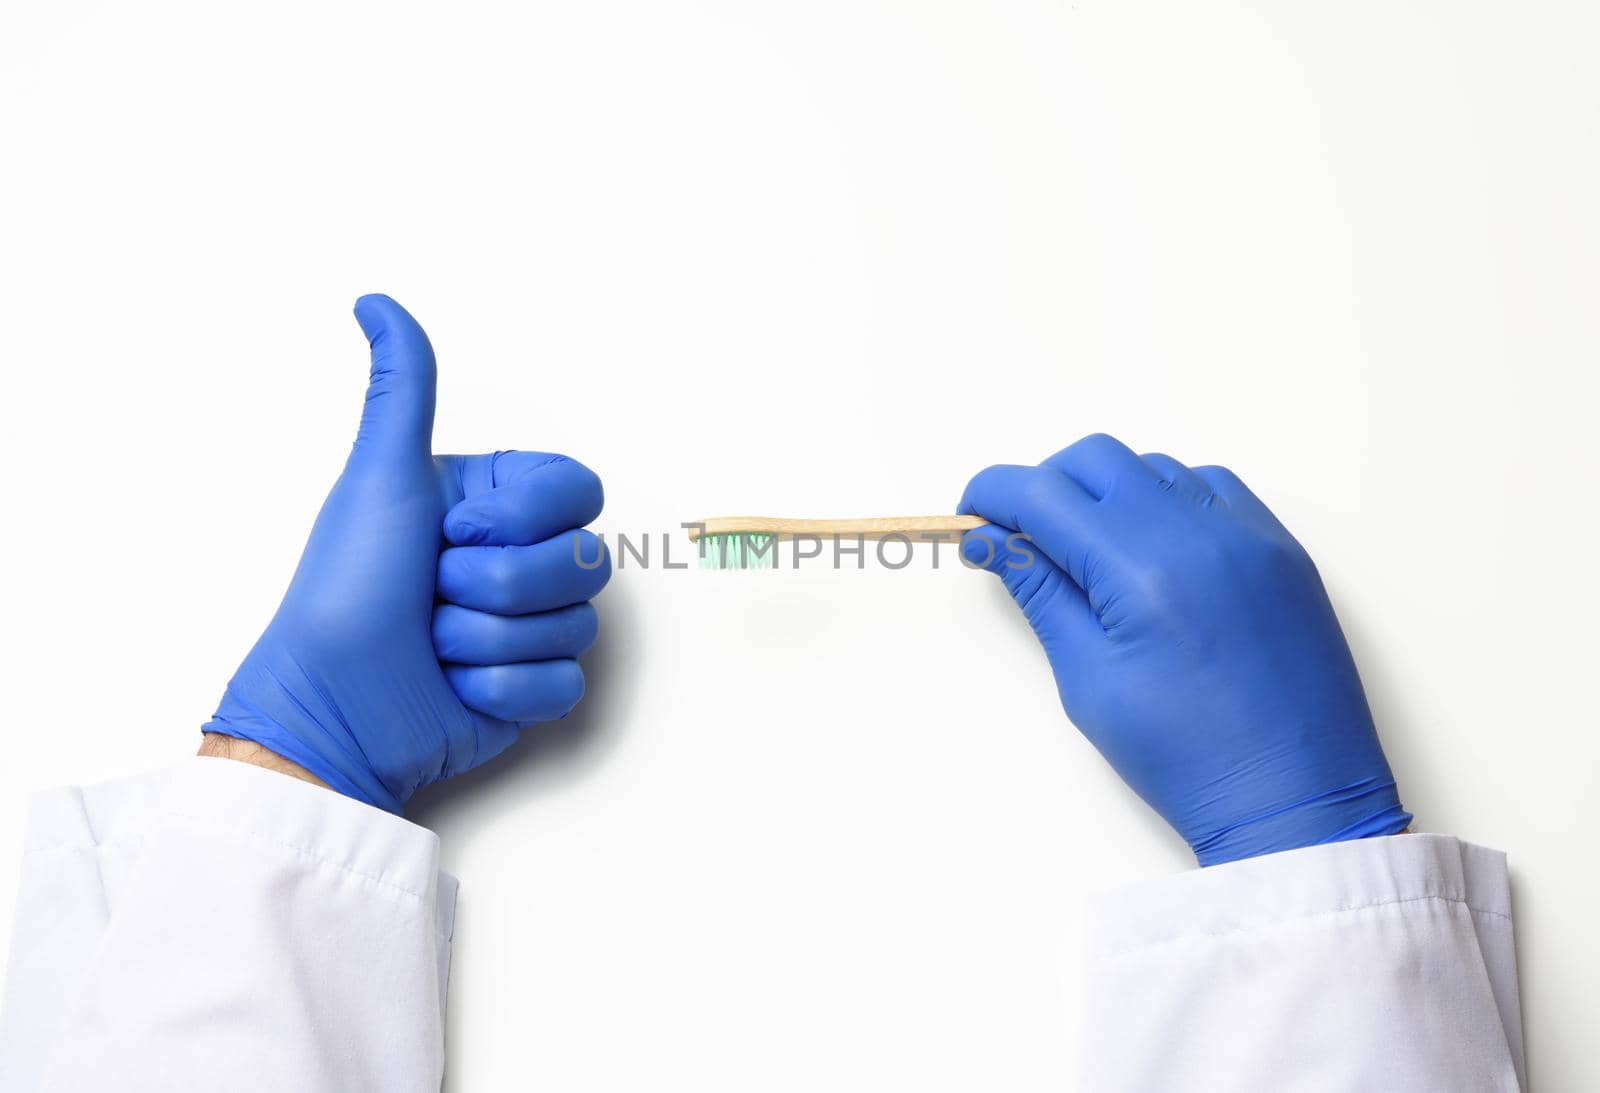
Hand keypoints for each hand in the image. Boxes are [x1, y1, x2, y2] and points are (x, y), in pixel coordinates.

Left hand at [203, 295, 609, 812]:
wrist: (333, 708)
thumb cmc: (347, 593)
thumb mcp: (380, 478)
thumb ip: (403, 387)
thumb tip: (374, 300)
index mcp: (491, 504)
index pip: (579, 490)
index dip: (525, 516)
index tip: (454, 528)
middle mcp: (515, 559)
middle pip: (585, 560)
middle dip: (498, 584)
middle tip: (435, 591)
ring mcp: (526, 626)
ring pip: (577, 624)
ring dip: (490, 641)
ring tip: (435, 644)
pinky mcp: (531, 689)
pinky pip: (564, 684)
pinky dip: (502, 690)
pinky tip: (456, 686)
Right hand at [959, 434, 1408, 865]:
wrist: (1295, 797)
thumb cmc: (1187, 757)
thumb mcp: (1089, 677)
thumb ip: (1041, 592)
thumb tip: (993, 542)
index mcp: (1139, 566)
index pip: (1043, 494)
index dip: (993, 496)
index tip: (970, 518)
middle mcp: (1198, 531)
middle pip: (1096, 460)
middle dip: (1045, 485)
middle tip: (1021, 536)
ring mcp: (1248, 534)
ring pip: (1155, 468)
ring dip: (1108, 490)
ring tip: (1091, 551)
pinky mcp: (1282, 549)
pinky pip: (1213, 487)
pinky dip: (1170, 498)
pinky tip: (1155, 547)